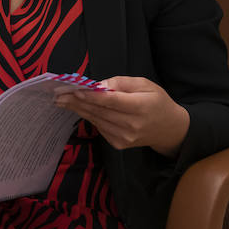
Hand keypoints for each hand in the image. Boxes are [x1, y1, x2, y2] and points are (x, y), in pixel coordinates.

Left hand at [56, 76, 188, 157]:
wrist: (168, 129)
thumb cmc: (157, 102)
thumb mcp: (146, 85)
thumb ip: (123, 83)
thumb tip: (101, 85)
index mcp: (141, 107)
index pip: (112, 101)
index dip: (92, 95)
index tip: (75, 90)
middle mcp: (132, 125)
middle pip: (100, 111)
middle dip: (77, 101)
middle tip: (59, 94)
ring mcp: (125, 137)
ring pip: (97, 120)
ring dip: (79, 109)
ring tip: (63, 100)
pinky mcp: (119, 144)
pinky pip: (100, 128)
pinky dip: (90, 117)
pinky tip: (79, 108)